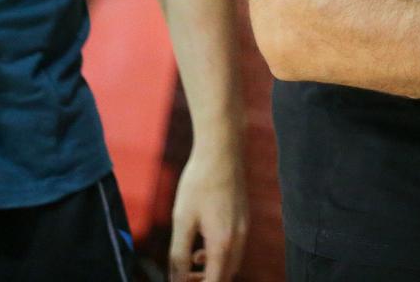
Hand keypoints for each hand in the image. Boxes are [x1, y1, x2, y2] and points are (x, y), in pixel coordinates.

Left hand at [169, 143, 247, 281]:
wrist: (222, 150)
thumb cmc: (199, 183)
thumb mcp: (182, 220)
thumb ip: (178, 254)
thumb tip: (175, 279)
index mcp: (223, 242)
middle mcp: (239, 237)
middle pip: (227, 275)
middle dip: (208, 281)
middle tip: (183, 277)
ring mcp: (244, 226)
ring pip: (232, 261)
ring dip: (214, 268)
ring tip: (191, 260)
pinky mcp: (244, 217)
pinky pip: (235, 246)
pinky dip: (220, 253)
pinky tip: (203, 241)